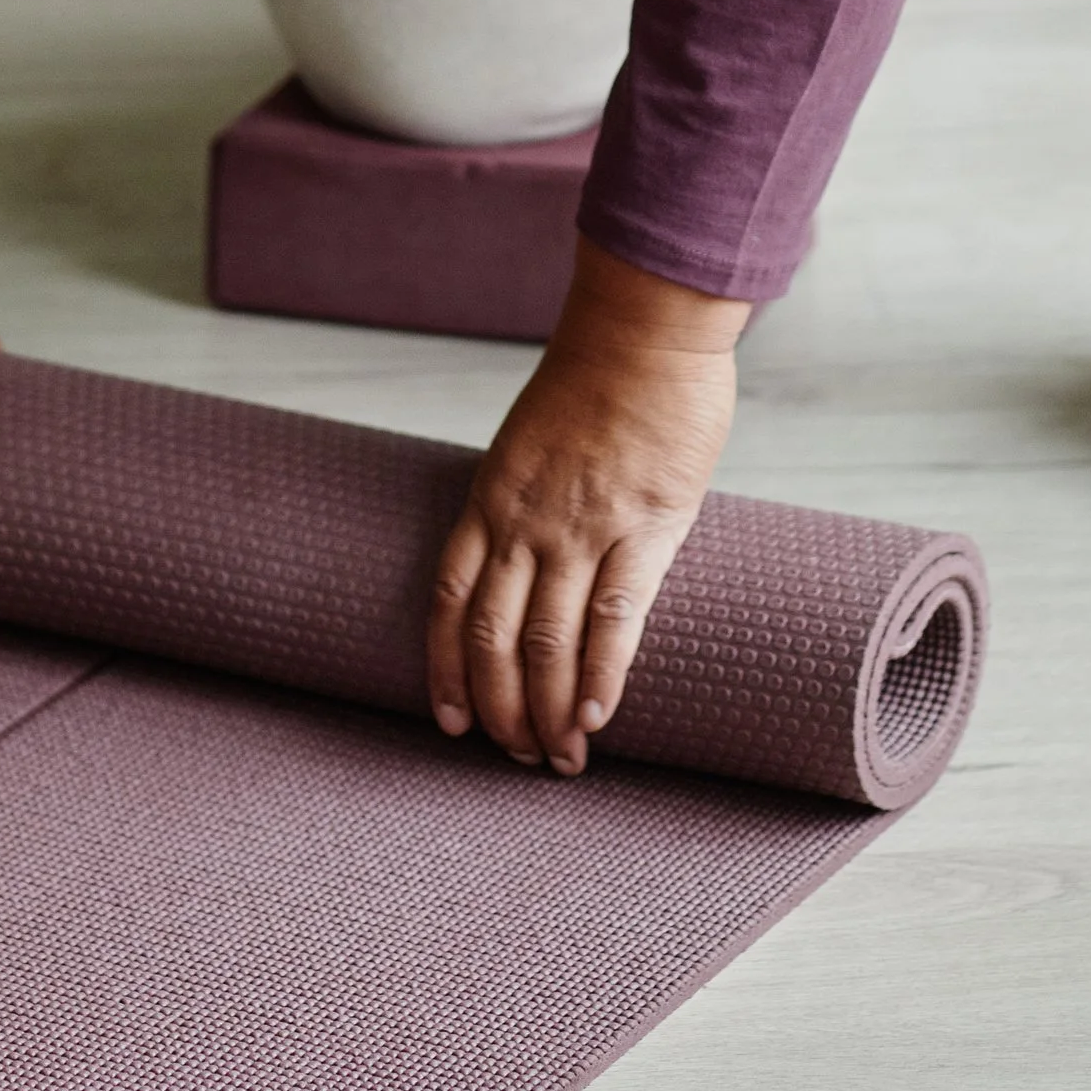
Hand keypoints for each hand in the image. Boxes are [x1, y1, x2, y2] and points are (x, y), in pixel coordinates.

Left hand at [428, 237, 745, 775]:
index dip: (445, 670)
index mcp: (490, 497)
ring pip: (549, 643)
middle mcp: (524, 521)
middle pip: (493, 638)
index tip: (452, 722)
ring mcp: (582, 527)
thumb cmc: (596, 376)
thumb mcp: (531, 440)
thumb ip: (526, 499)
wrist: (645, 328)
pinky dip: (602, 676)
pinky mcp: (645, 527)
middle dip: (501, 710)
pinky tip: (598, 719)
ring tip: (559, 761)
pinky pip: (616, 617)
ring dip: (550, 713)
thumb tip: (533, 556)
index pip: (449, 602)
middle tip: (515, 758)